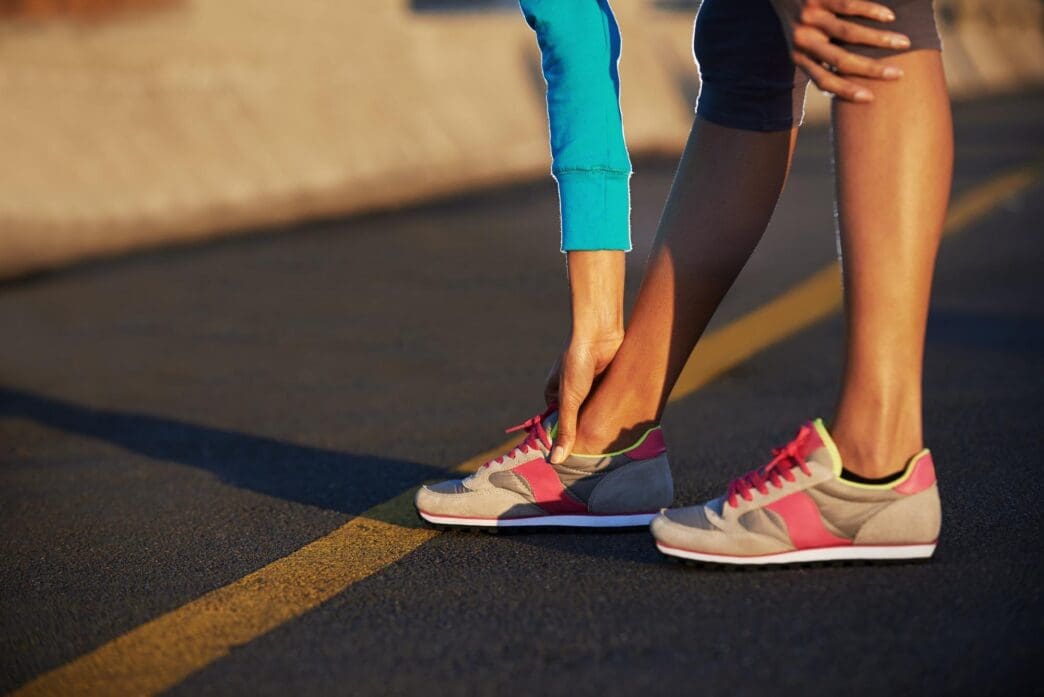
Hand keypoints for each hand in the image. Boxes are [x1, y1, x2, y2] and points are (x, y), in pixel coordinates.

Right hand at [546, 250, 624, 463]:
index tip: (572, 459)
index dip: (563, 438)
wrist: (600, 333)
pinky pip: (607, 401)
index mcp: (552, 392)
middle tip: (594, 458)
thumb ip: (565, 430)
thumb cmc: (577, 362)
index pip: (556, 422)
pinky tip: (619, 425)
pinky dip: (611, 410)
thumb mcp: (570, 399)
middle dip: (584, 432)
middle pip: (576, 418)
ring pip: (593, 411)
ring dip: (599, 421)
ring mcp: (588, 385)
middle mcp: (569, 389)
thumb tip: (555, 459)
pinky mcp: (604, 381)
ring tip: (609, 446)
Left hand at [769, 0, 910, 101]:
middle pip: (840, 60)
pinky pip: (849, 6)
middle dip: (872, 69)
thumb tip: (854, 80)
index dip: (846, 91)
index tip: (870, 98)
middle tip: (898, 73)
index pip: (823, 81)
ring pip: (849, 33)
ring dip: (879, 39)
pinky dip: (872, 11)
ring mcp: (810, 18)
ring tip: (904, 42)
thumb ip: (821, 58)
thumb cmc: (799, 19)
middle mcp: (803, 40)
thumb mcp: (801, 42)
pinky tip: (889, 16)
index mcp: (799, 56)